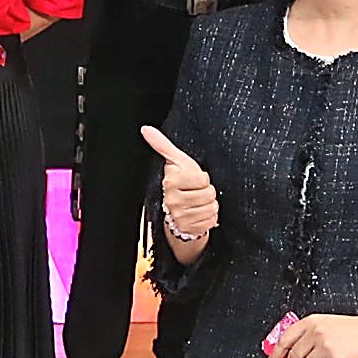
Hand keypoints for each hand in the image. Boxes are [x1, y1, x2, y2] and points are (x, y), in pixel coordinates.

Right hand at [141, 126, 216, 247]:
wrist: (178, 212)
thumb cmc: (181, 183)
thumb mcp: (176, 162)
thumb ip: (162, 145)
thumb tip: (146, 129)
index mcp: (171, 181)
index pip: (203, 179)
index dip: (202, 178)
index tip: (193, 180)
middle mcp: (173, 200)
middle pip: (209, 194)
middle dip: (207, 193)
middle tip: (196, 193)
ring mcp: (180, 216)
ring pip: (211, 208)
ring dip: (209, 206)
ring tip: (198, 203)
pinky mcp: (188, 228)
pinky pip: (211, 221)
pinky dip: (209, 218)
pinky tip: (199, 214)